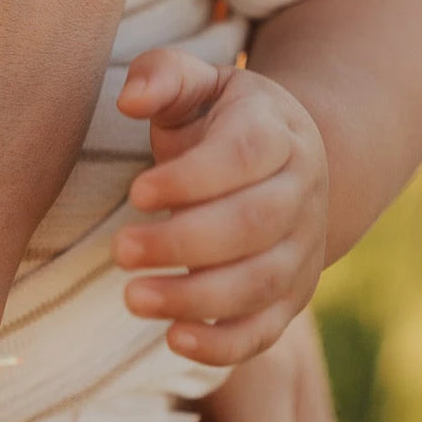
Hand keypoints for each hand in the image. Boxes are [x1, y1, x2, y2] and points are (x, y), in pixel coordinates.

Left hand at [112, 48, 329, 362]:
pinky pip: (265, 330)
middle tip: (119, 250)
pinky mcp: (290, 298)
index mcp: (277, 133)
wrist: (285, 164)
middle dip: (182, 243)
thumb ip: (163, 76)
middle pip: (252, 225)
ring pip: (259, 282)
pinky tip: (173, 338)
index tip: (137, 193)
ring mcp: (302, 250)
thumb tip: (130, 99)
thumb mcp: (197, 83)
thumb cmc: (220, 120)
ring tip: (132, 296)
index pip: (244, 156)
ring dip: (195, 297)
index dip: (192, 179)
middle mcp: (301, 193)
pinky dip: (224, 345)